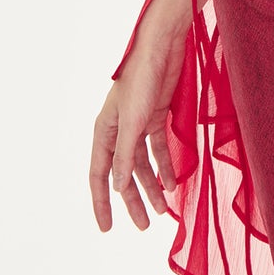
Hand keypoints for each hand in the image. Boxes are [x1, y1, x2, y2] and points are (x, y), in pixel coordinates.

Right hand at [89, 25, 185, 231]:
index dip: (102, 203)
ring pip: (143, 164)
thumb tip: (119, 187)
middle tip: (143, 226)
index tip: (107, 228)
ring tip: (164, 210)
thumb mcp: (133, 121)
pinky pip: (158, 149)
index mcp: (105, 132)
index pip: (99, 176)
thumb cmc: (142, 79)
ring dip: (153, 186)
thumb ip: (126, 155)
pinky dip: (166, 166)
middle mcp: (119, 131)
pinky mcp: (156, 116)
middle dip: (133, 201)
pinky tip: (174, 182)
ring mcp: (138, 124)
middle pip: (124, 174)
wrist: (162, 46)